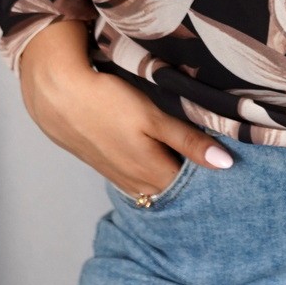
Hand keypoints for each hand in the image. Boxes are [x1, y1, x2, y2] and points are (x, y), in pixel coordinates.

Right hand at [17, 20, 232, 196]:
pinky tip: (153, 153)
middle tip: (212, 157)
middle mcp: (136, 183)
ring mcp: (119, 176)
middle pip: (173, 187)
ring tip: (186, 154)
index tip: (228, 161)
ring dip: (170, 172)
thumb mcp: (153, 118)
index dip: (209, 176)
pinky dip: (150, 168)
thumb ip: (188, 142)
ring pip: (154, 182)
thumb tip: (226, 164)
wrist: (57, 96)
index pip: (191, 188)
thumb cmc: (108, 102)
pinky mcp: (106, 165)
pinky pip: (136, 176)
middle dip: (192, 177)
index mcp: (152, 173)